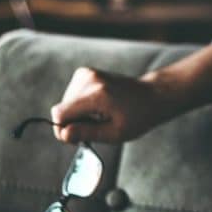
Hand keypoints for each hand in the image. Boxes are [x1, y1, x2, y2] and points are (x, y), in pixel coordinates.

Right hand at [50, 67, 165, 143]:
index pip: (60, 113)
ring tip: (99, 116)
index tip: (76, 138)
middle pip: (61, 109)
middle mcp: (89, 79)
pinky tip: (97, 108)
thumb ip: (87, 133)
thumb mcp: (115, 133)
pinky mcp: (85, 73)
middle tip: (95, 128)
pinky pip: (71, 96)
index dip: (63, 130)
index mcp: (97, 94)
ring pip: (65, 103)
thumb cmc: (138, 116)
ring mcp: (87, 73)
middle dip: (72, 123)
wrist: (151, 96)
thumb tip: (63, 134)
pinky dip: (80, 105)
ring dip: (77, 114)